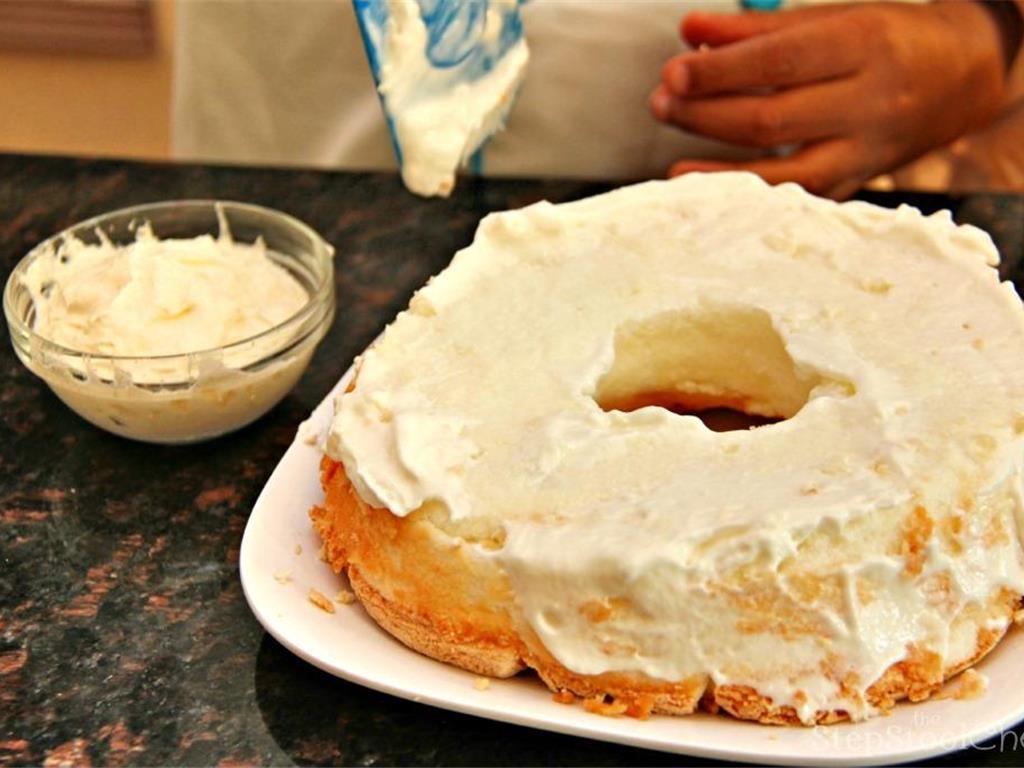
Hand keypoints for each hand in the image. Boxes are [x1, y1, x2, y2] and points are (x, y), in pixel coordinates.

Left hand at [650, 3, 1009, 198]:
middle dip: (707, 114)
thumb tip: (689, 33)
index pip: (780, 61)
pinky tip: (711, 195)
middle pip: (773, 118)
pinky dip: (750, 199)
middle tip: (660, 104)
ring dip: (720, 172)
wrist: (961, 79)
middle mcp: (869, 103)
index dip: (721, 71)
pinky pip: (798, 201)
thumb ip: (755, 30)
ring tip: (674, 167)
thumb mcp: (829, 21)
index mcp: (865, 46)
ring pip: (784, 173)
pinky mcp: (857, 186)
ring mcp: (865, 153)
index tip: (672, 72)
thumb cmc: (884, 41)